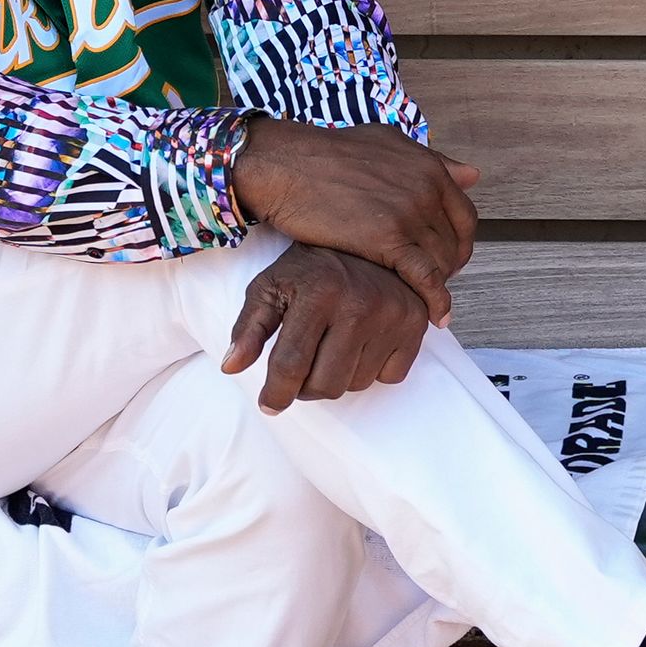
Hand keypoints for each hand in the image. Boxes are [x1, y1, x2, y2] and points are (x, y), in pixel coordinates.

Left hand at [222, 246, 431, 412]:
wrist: (367, 240)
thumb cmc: (311, 267)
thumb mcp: (272, 285)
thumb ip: (249, 327)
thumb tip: (230, 367)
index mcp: (318, 292)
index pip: (292, 364)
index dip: (276, 393)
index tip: (269, 405)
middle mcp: (360, 304)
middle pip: (325, 385)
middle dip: (306, 387)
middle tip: (300, 370)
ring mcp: (393, 315)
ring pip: (355, 384)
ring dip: (337, 378)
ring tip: (330, 350)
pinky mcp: (415, 324)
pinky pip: (389, 377)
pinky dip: (371, 370)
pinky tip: (361, 345)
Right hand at [231, 118, 479, 323]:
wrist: (288, 166)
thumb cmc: (327, 154)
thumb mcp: (386, 142)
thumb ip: (431, 160)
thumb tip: (471, 175)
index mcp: (429, 167)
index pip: (464, 216)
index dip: (458, 242)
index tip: (446, 257)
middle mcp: (426, 188)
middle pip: (455, 242)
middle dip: (447, 267)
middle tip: (431, 283)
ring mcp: (409, 214)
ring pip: (442, 262)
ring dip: (439, 285)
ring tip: (425, 299)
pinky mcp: (388, 239)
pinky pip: (425, 277)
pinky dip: (435, 299)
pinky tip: (434, 315)